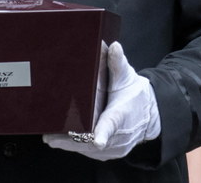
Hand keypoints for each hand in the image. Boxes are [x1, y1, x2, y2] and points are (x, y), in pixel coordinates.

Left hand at [43, 41, 161, 160]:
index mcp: (122, 115)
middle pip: (93, 141)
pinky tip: (62, 139)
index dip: (103, 133)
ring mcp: (114, 148)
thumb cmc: (135, 96)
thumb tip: (113, 46)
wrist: (150, 117)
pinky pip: (88, 151)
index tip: (98, 140)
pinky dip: (76, 145)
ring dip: (70, 143)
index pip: (113, 124)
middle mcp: (119, 136)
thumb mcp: (127, 77)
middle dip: (71, 139)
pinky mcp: (107, 154)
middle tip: (50, 136)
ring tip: (52, 137)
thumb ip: (118, 63)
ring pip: (87, 149)